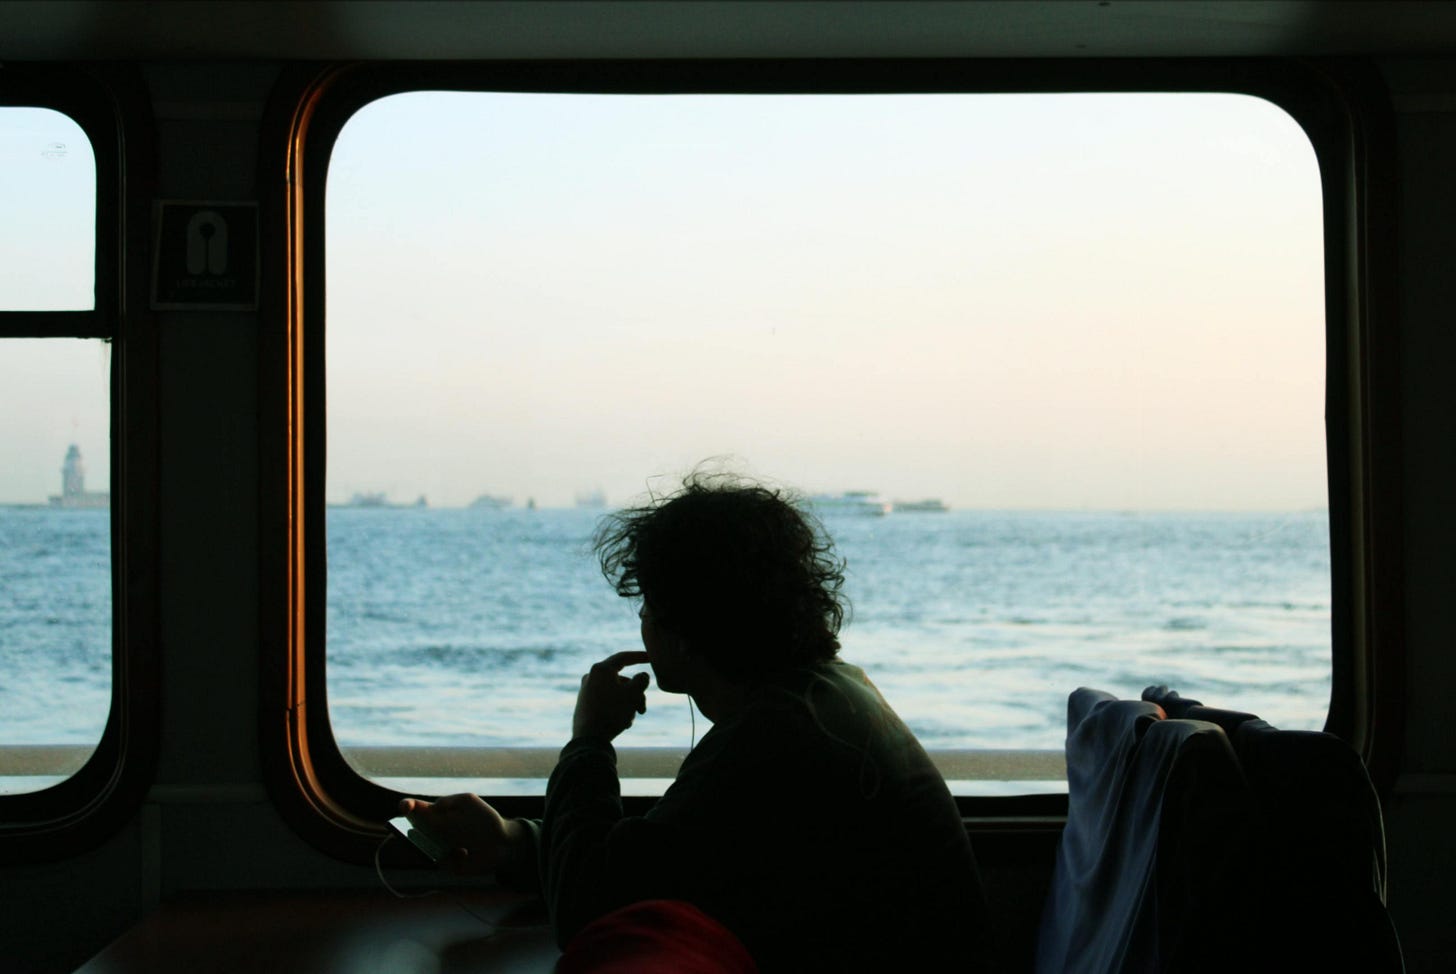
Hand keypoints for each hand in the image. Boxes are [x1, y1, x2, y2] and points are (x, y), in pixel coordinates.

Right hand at [398, 793, 527, 875]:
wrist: (503, 843)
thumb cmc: (484, 820)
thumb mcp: (467, 804)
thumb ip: (446, 804)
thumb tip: (430, 810)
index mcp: (437, 814)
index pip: (415, 809)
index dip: (407, 807)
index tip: (405, 808)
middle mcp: (433, 832)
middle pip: (412, 832)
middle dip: (410, 832)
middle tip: (416, 831)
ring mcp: (437, 849)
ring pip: (422, 849)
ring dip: (429, 845)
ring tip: (446, 841)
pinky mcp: (446, 865)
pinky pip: (440, 862)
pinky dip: (452, 855)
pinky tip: (465, 852)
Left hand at [572, 650, 650, 742]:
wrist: (589, 738)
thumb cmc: (612, 712)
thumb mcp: (633, 694)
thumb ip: (642, 680)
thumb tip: (642, 676)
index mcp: (601, 669)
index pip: (623, 657)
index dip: (639, 656)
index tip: (651, 658)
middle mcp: (591, 676)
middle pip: (621, 679)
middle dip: (636, 693)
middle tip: (643, 708)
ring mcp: (586, 691)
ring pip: (615, 692)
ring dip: (628, 703)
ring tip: (631, 719)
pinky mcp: (585, 704)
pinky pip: (607, 701)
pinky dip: (618, 708)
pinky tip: (623, 723)